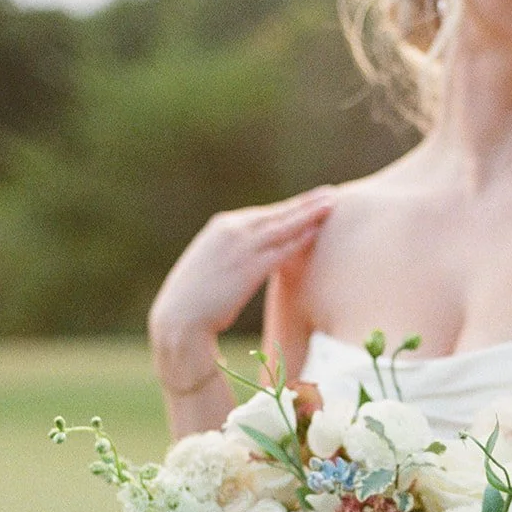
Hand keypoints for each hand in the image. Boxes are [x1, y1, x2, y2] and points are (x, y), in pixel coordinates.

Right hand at [148, 186, 336, 385]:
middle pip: (276, 213)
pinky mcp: (248, 268)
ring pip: (282, 226)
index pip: (262, 215)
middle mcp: (231, 231)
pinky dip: (300, 239)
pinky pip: (280, 249)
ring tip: (331, 204)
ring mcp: (240, 248)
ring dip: (309, 215)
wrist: (179, 318)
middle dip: (305, 203)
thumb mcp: (212, 267)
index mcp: (221, 228)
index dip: (288, 208)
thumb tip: (245, 262)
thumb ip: (231, 256)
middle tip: (330, 193)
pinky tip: (317, 232)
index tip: (308, 201)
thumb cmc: (195, 301)